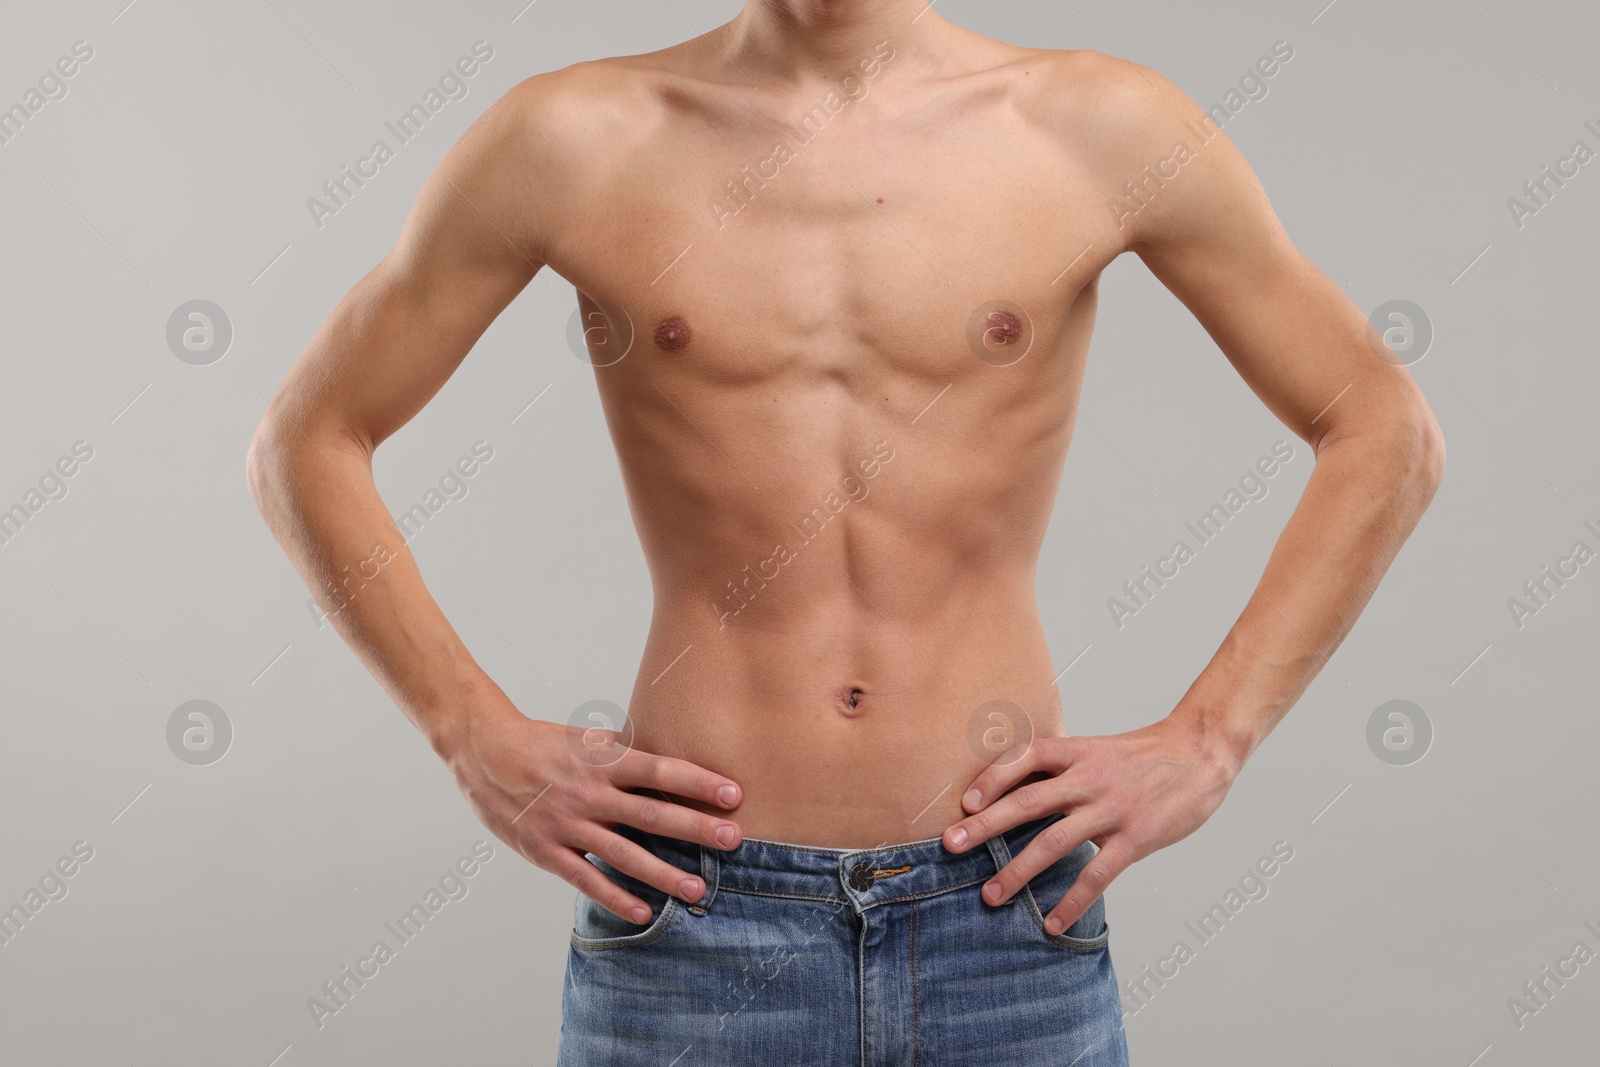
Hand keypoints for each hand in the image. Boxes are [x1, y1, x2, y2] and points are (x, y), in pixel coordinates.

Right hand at [439, 700, 743, 925]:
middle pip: (651, 813)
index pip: (660, 770)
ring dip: (663, 873)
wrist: (483, 750)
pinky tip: (644, 911)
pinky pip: (586, 878)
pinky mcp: (545, 850)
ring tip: (697, 888)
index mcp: (602, 760)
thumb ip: (625, 755)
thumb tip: (670, 761)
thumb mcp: (586, 739)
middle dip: (695, 827)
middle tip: (733, 839)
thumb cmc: (543, 743)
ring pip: (623, 854)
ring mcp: (567, 824)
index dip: (697, 782)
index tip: (733, 793)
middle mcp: (589, 793)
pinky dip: (615, 897)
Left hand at [942, 713, 1238, 934]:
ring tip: (991, 895)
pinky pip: (1097, 874)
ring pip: (1054, 841)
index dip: (993, 776)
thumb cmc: (1143, 756)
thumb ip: (1062, 768)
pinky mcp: (1136, 837)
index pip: (1026, 756)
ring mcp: (1112, 808)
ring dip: (1017, 871)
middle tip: (950, 845)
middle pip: (1028, 801)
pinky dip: (1072, 900)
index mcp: (1078, 752)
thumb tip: (1016, 788)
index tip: (966, 802)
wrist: (1200, 753)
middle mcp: (1090, 778)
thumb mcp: (1098, 749)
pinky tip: (1053, 922)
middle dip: (986, 825)